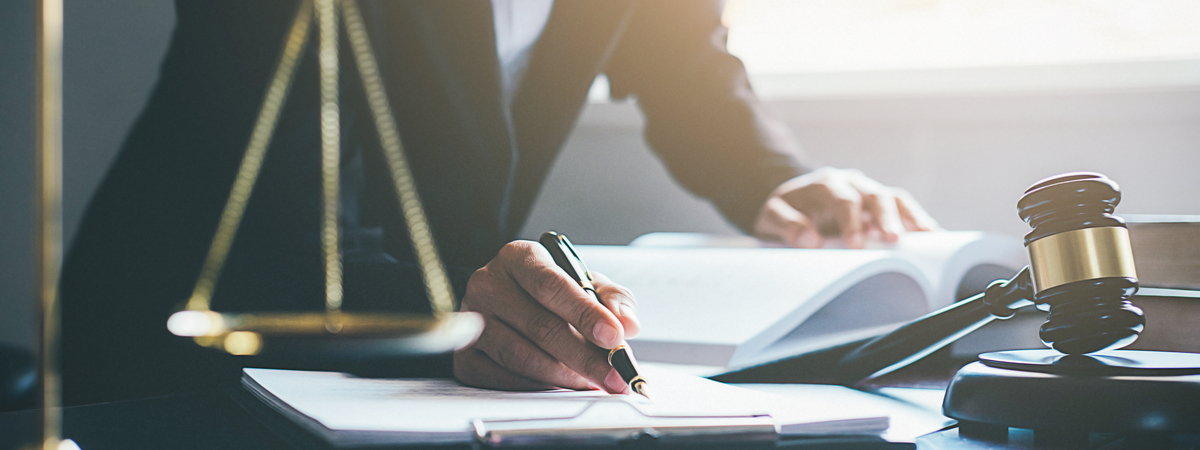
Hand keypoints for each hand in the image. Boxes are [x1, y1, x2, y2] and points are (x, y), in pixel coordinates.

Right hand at [453, 241, 640, 392]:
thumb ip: (611, 298)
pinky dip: (537, 387)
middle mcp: (487, 284)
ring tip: (590, 381)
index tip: (614, 337)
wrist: (505, 302)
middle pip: (539, 326)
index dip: (585, 314)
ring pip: (521, 356)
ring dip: (563, 375)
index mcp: (518, 258)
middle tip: (614, 375)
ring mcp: (471, 321)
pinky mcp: (464, 357)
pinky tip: (560, 386)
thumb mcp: (583, 282)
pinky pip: (503, 379)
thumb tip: (628, 323)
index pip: (551, 285)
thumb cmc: (548, 292)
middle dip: (584, 356)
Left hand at [753, 168, 939, 248]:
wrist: (789, 204)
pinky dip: (915, 221)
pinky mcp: (878, 206)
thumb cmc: (782, 213)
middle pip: (875, 195)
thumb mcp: (769, 218)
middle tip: (892, 240)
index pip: (843, 199)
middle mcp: (851, 184)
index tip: (855, 245)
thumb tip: (809, 240)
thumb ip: (784, 224)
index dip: (851, 221)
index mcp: (825, 184)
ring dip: (909, 218)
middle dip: (885, 218)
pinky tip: (931, 237)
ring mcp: (868, 193)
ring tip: (926, 238)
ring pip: (894, 199)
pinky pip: (902, 209)